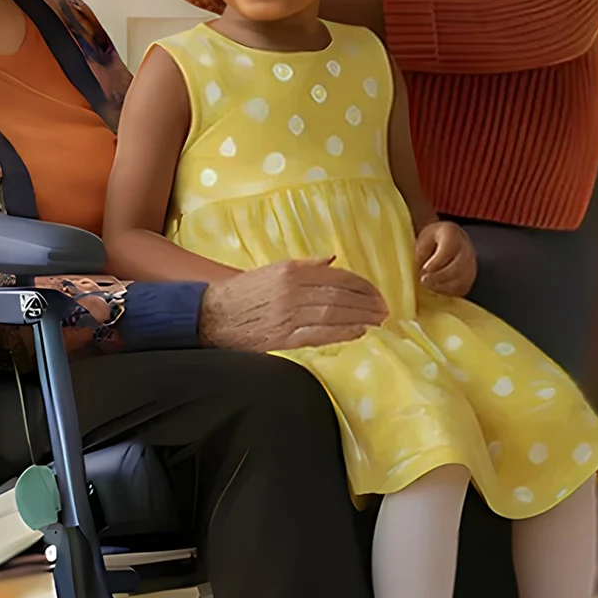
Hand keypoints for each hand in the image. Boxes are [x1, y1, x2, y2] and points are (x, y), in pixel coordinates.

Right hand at [199, 260, 388, 352]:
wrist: (212, 315)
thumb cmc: (243, 293)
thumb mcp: (272, 270)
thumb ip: (304, 266)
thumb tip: (332, 260)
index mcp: (290, 271)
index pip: (336, 277)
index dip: (361, 285)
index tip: (376, 293)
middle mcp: (292, 291)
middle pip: (339, 295)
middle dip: (366, 302)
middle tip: (384, 309)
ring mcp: (289, 315)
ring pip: (334, 314)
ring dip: (361, 317)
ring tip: (378, 320)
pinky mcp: (284, 336)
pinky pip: (320, 334)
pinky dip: (343, 333)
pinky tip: (359, 332)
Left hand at [413, 220, 475, 298]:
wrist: (444, 241)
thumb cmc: (430, 240)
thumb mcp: (421, 240)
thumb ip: (420, 253)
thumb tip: (418, 270)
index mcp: (451, 233)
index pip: (448, 249)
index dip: (436, 262)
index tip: (424, 270)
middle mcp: (466, 248)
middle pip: (458, 266)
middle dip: (439, 276)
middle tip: (424, 280)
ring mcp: (471, 264)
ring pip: (461, 280)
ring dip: (443, 286)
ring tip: (428, 286)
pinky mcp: (469, 278)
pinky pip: (462, 288)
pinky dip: (448, 291)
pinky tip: (436, 289)